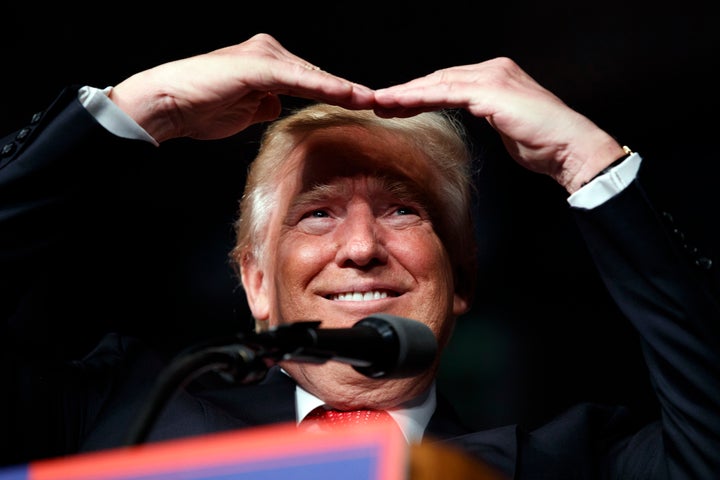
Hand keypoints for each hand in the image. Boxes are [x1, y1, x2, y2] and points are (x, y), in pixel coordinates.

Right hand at [110, 33, 374, 142]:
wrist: (168, 105)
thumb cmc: (201, 109)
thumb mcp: (244, 109)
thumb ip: (264, 103)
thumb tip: (277, 106)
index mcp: (267, 62)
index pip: (310, 81)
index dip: (336, 94)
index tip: (364, 107)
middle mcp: (269, 53)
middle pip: (316, 76)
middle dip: (347, 92)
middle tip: (382, 103)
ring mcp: (265, 56)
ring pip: (313, 76)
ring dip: (344, 89)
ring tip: (374, 100)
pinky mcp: (259, 66)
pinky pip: (300, 80)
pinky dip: (327, 87)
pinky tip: (351, 95)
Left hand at [373, 57, 624, 192]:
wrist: (570, 148)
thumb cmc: (543, 144)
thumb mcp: (507, 125)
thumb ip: (487, 114)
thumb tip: (472, 115)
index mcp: (495, 76)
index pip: (448, 82)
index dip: (420, 94)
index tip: (396, 106)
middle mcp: (492, 70)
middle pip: (439, 79)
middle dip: (407, 92)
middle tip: (379, 102)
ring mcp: (492, 77)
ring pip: (438, 83)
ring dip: (406, 94)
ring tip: (380, 103)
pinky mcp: (490, 91)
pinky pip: (446, 93)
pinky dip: (419, 98)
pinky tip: (399, 105)